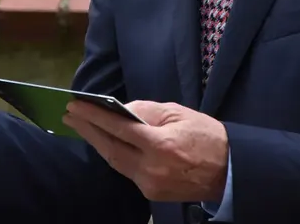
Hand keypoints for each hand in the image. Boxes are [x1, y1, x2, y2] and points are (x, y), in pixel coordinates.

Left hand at [64, 99, 228, 203]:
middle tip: (70, 115)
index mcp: (161, 145)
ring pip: (115, 162)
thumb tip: (119, 109)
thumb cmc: (205, 135)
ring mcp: (151, 184)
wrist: (230, 171)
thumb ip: (146, 111)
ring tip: (81, 126)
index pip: (119, 128)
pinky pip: (127, 171)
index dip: (94, 116)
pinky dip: (114, 155)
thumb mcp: (177, 113)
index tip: (76, 105)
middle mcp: (152, 168)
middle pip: (110, 148)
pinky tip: (104, 142)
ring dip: (97, 143)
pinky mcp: (152, 193)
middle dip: (88, 130)